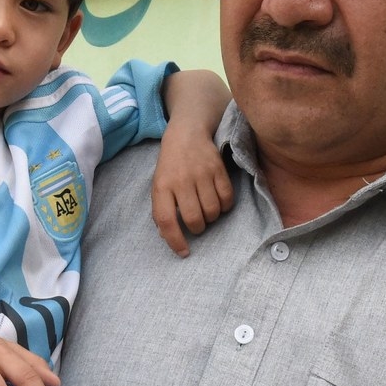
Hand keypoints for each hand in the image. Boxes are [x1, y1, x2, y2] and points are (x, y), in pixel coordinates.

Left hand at [152, 121, 234, 256]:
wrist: (187, 133)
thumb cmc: (171, 165)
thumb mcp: (159, 185)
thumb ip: (161, 209)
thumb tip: (167, 236)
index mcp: (162, 186)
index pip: (166, 220)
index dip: (175, 240)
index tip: (183, 252)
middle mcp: (181, 181)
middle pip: (193, 219)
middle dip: (197, 228)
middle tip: (197, 224)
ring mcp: (201, 174)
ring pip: (212, 211)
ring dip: (211, 218)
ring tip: (206, 210)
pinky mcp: (218, 170)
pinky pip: (226, 199)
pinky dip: (224, 206)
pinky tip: (218, 201)